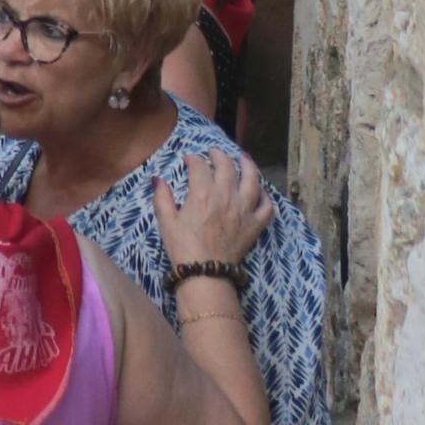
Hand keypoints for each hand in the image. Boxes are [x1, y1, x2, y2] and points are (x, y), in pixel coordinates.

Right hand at [153, 146, 272, 272]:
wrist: (206, 272)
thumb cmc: (182, 246)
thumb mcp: (166, 221)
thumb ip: (162, 197)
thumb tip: (158, 179)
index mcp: (202, 193)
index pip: (200, 166)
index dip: (193, 159)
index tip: (189, 158)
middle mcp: (226, 196)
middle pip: (227, 166)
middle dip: (219, 155)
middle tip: (214, 152)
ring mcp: (245, 209)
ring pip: (253, 179)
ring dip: (248, 165)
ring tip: (243, 158)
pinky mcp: (256, 223)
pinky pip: (266, 205)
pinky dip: (265, 196)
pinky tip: (261, 191)